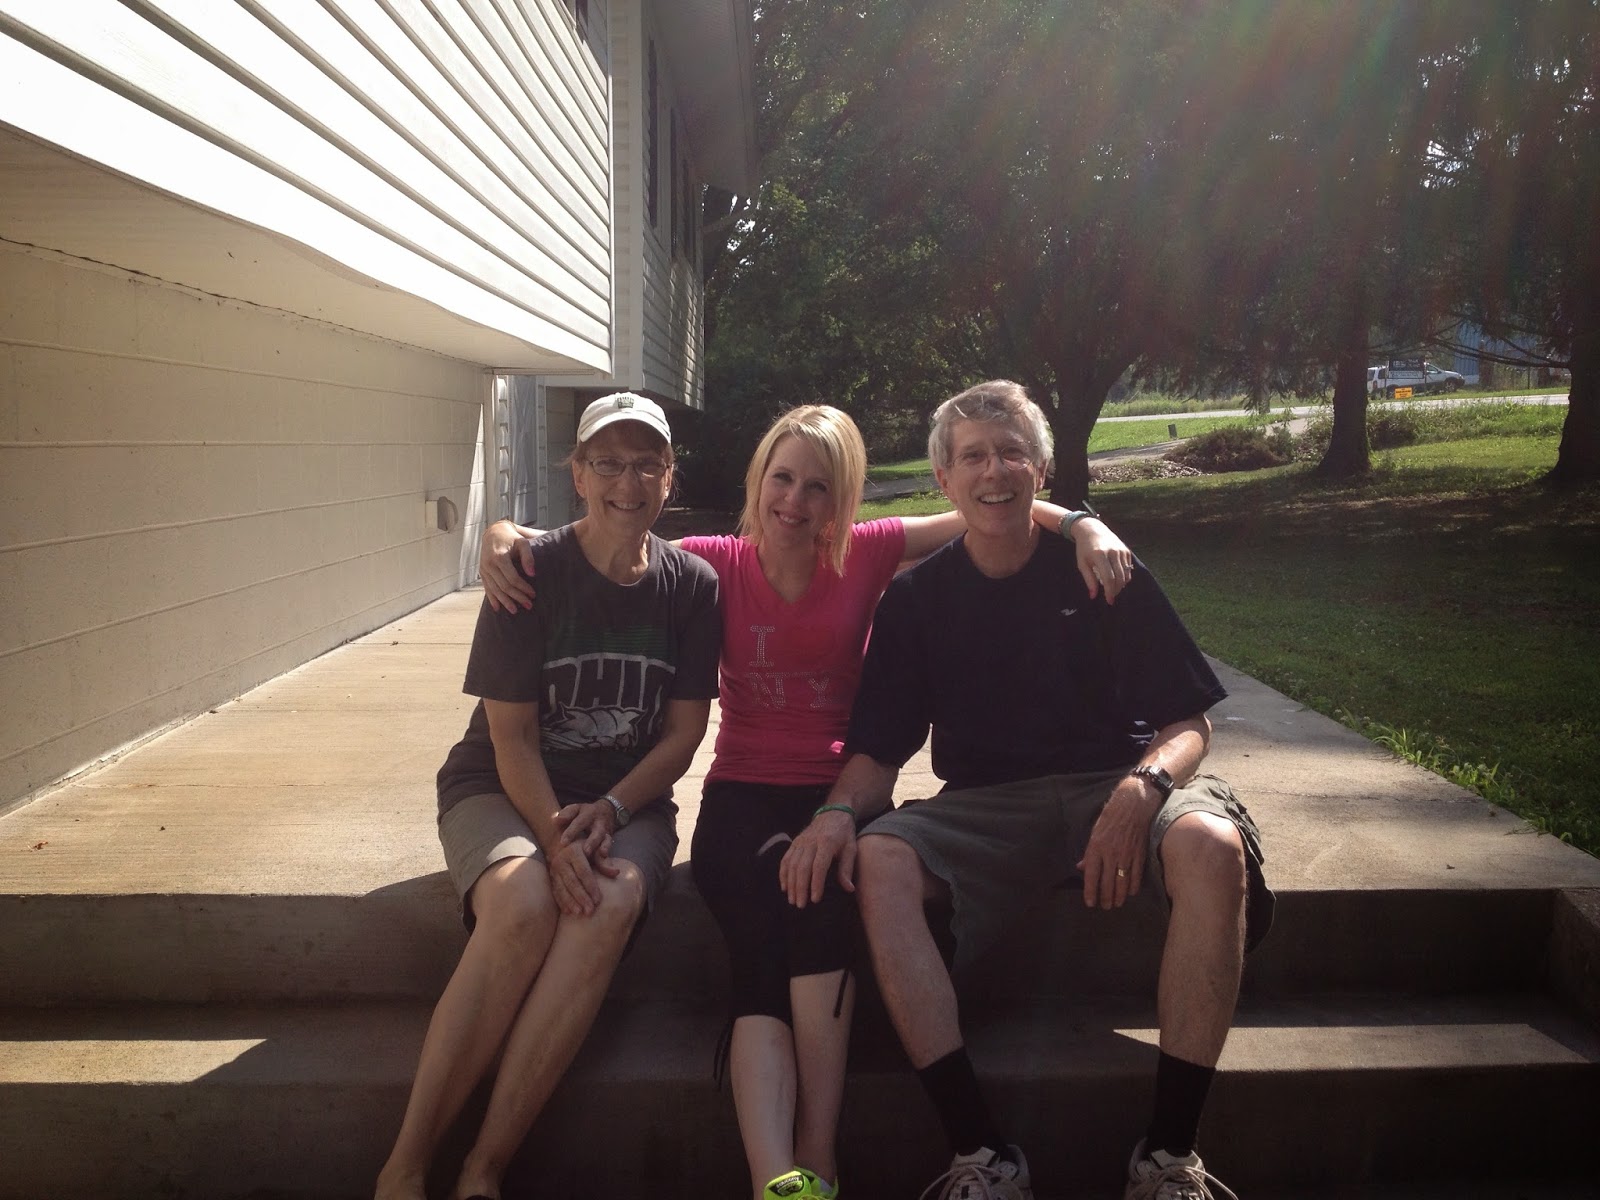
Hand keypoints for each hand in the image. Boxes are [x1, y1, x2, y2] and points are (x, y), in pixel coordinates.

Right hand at [479, 520, 536, 612]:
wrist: (494, 532)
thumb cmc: (512, 537)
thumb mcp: (522, 542)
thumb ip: (528, 557)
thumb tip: (532, 574)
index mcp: (499, 557)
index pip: (512, 578)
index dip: (523, 587)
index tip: (533, 594)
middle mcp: (489, 564)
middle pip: (504, 586)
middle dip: (517, 597)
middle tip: (529, 605)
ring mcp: (484, 569)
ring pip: (495, 590)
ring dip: (505, 602)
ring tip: (515, 611)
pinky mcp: (482, 572)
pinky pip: (486, 588)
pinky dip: (492, 599)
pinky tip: (498, 608)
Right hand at [548, 839, 606, 915]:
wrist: (561, 844)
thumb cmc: (584, 848)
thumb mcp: (594, 849)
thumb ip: (604, 861)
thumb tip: (616, 873)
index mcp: (573, 852)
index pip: (583, 872)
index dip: (591, 886)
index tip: (598, 900)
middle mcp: (561, 860)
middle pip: (572, 882)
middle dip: (581, 898)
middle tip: (590, 911)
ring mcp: (553, 870)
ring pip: (561, 888)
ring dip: (570, 902)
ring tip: (579, 913)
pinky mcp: (550, 878)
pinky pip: (555, 891)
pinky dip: (561, 902)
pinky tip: (568, 912)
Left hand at [554, 800, 613, 858]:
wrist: (606, 810)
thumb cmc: (585, 813)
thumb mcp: (576, 809)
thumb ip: (566, 814)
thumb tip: (554, 820)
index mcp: (588, 814)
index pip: (579, 823)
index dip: (571, 832)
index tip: (563, 842)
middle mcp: (598, 823)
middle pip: (596, 832)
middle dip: (592, 842)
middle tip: (585, 851)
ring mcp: (606, 832)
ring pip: (606, 840)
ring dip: (603, 847)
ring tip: (600, 855)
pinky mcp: (610, 839)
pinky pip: (610, 846)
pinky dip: (607, 852)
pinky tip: (604, 859)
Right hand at [778, 810, 856, 907]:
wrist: (833, 813)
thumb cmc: (844, 834)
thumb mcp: (851, 848)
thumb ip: (847, 868)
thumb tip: (849, 889)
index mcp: (827, 842)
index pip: (819, 866)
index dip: (816, 883)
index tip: (815, 899)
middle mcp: (811, 842)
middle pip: (803, 867)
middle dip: (800, 888)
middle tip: (801, 905)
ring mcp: (800, 841)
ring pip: (792, 865)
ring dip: (791, 884)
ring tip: (793, 900)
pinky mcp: (794, 843)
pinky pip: (786, 859)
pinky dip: (783, 874)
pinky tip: (785, 887)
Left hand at [1072, 518, 1134, 604]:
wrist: (1092, 529)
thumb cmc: (1084, 548)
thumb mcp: (1082, 563)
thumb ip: (1089, 579)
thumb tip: (1093, 596)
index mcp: (1100, 555)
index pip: (1109, 578)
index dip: (1110, 591)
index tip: (1109, 601)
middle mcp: (1113, 552)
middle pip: (1119, 577)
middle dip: (1116, 590)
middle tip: (1111, 597)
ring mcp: (1121, 550)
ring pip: (1126, 574)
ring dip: (1121, 585)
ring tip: (1114, 590)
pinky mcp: (1126, 550)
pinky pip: (1129, 568)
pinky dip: (1125, 576)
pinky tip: (1118, 580)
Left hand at [1076, 775, 1162, 909]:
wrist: (1133, 806)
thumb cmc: (1110, 818)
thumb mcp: (1094, 833)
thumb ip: (1089, 854)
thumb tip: (1082, 868)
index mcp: (1096, 848)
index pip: (1092, 875)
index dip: (1090, 891)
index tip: (1090, 903)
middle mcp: (1111, 854)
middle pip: (1107, 883)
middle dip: (1106, 898)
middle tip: (1105, 907)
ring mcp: (1126, 855)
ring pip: (1122, 882)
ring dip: (1119, 896)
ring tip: (1116, 904)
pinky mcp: (1139, 855)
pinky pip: (1136, 875)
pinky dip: (1134, 886)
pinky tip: (1131, 893)